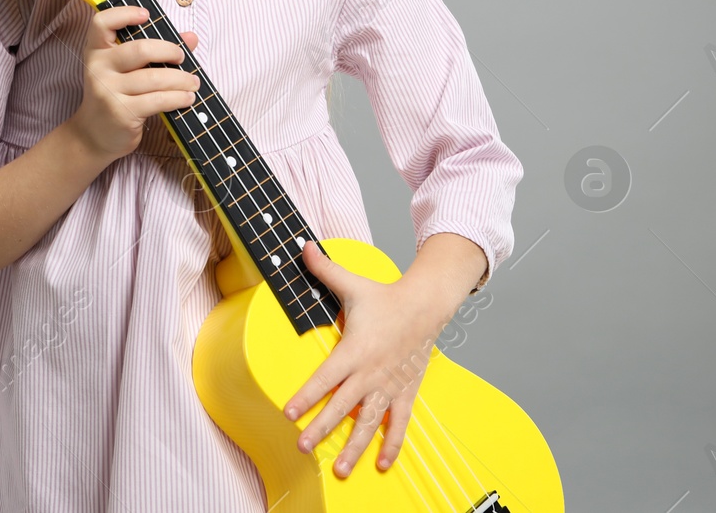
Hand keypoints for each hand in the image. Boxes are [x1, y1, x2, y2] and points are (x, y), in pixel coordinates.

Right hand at [65, 4, 199, 164]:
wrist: (93, 135)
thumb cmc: (116, 95)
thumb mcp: (127, 70)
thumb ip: (156, 51)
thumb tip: (191, 37)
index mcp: (97, 51)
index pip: (102, 23)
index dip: (124, 14)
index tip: (147, 15)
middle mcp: (98, 68)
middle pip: (140, 49)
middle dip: (169, 51)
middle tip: (182, 57)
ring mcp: (108, 91)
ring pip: (154, 78)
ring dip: (181, 79)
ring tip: (193, 82)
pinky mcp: (122, 112)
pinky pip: (157, 100)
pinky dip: (178, 98)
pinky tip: (187, 98)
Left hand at [282, 241, 457, 478]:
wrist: (427, 304)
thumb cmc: (387, 297)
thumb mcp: (353, 283)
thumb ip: (324, 269)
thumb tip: (301, 248)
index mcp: (355, 349)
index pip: (325, 377)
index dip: (306, 396)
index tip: (289, 413)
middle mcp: (370, 372)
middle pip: (343, 406)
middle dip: (322, 428)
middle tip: (303, 446)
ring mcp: (388, 385)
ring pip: (370, 421)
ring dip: (355, 446)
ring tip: (340, 468)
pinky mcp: (404, 390)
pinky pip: (399, 422)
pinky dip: (392, 443)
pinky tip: (383, 464)